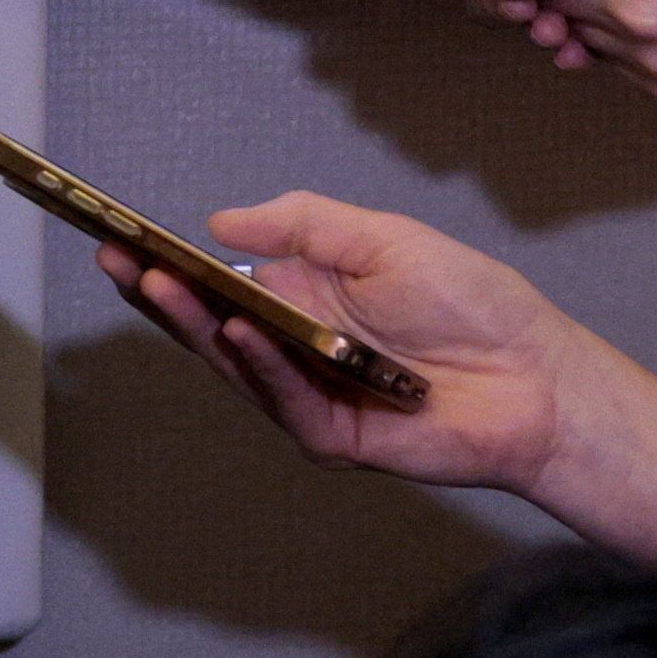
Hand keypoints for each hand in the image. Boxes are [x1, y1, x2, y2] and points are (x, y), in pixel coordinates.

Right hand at [98, 192, 656, 579]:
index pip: (217, 281)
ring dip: (196, 327)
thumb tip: (223, 221)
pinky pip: (285, 402)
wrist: (539, 376)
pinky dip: (261, 368)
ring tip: (160, 285)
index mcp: (301, 297)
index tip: (119, 235)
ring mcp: (309, 395)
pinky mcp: (334, 436)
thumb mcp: (384, 238)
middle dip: (160, 294)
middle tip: (117, 260)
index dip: (167, 262)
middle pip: (209, 325)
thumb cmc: (474, 305)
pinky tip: (239, 334)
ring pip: (234, 367)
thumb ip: (305, 224)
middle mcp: (294, 349)